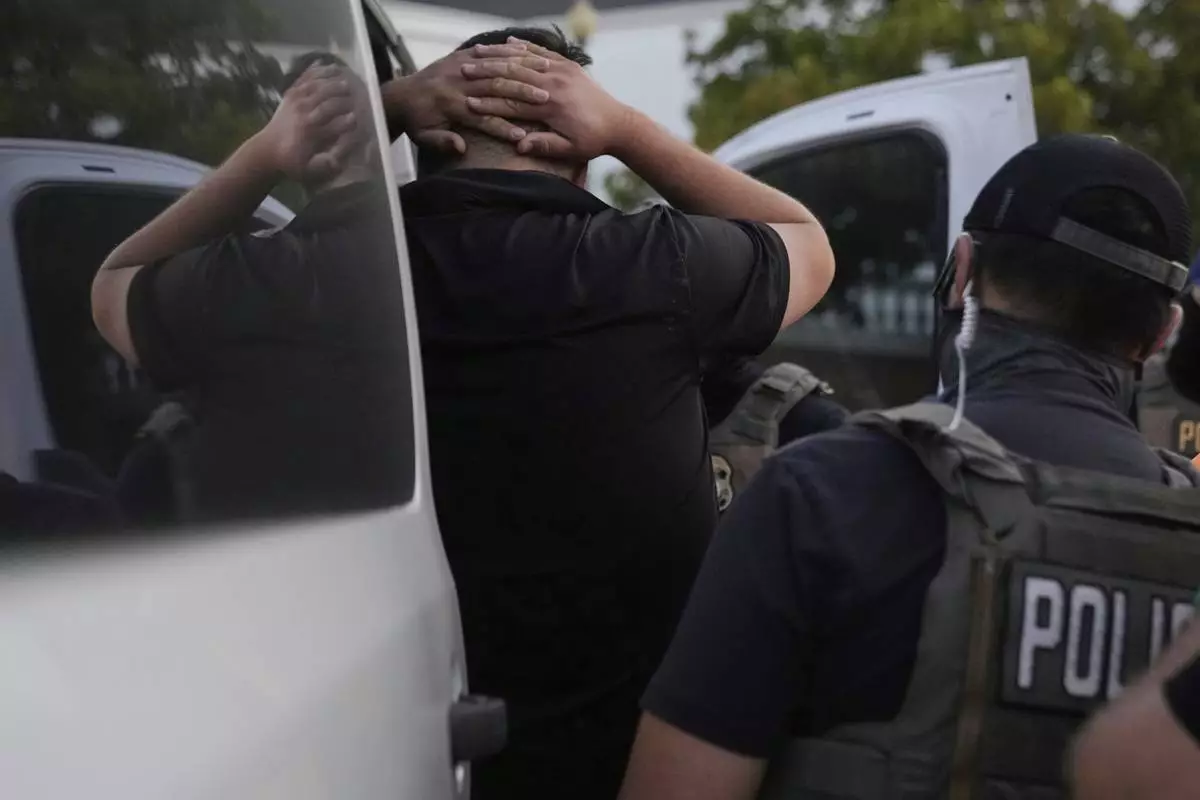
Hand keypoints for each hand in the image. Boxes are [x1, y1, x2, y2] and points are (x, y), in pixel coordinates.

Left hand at [258, 64, 362, 181]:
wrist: (268, 150)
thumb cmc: (293, 162)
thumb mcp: (309, 170)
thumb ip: (324, 164)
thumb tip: (339, 158)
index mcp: (311, 132)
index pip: (334, 123)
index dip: (349, 120)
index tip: (359, 118)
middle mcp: (304, 113)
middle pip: (328, 100)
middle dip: (344, 97)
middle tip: (360, 94)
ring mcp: (296, 100)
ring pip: (318, 85)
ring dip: (334, 81)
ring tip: (348, 77)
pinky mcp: (291, 93)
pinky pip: (306, 78)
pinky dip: (318, 70)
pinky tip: (330, 65)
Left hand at [382, 42, 554, 152]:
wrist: (400, 96)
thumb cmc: (416, 122)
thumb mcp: (423, 137)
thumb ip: (442, 142)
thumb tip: (460, 147)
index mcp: (449, 106)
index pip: (482, 118)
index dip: (502, 128)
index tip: (522, 137)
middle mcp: (456, 84)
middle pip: (494, 88)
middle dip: (520, 94)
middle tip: (545, 100)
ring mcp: (457, 68)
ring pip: (493, 68)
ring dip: (519, 71)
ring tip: (542, 75)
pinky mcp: (457, 57)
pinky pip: (483, 53)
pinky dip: (504, 54)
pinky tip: (523, 55)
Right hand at [460, 38, 634, 160]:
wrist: (619, 124)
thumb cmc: (592, 141)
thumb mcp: (569, 149)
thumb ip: (544, 145)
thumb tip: (519, 145)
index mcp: (551, 106)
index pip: (512, 103)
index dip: (489, 104)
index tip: (467, 103)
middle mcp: (555, 84)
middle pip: (513, 76)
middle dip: (487, 74)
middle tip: (463, 71)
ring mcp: (563, 71)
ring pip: (525, 59)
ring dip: (500, 56)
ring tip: (477, 54)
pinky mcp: (569, 66)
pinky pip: (543, 52)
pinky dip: (525, 47)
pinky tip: (508, 42)